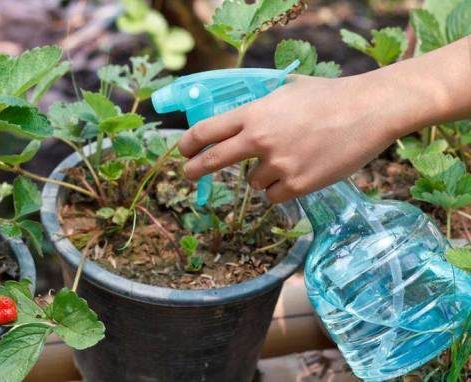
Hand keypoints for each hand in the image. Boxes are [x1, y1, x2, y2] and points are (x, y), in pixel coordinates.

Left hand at [177, 74, 397, 202]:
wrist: (370, 110)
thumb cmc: (330, 96)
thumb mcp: (287, 90)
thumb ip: (260, 104)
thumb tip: (240, 116)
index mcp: (254, 113)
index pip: (206, 131)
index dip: (189, 143)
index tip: (184, 151)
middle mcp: (259, 139)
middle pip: (213, 161)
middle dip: (196, 170)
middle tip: (189, 174)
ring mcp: (278, 164)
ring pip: (253, 182)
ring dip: (263, 175)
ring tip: (292, 158)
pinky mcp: (298, 185)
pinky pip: (273, 195)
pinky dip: (281, 189)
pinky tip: (300, 173)